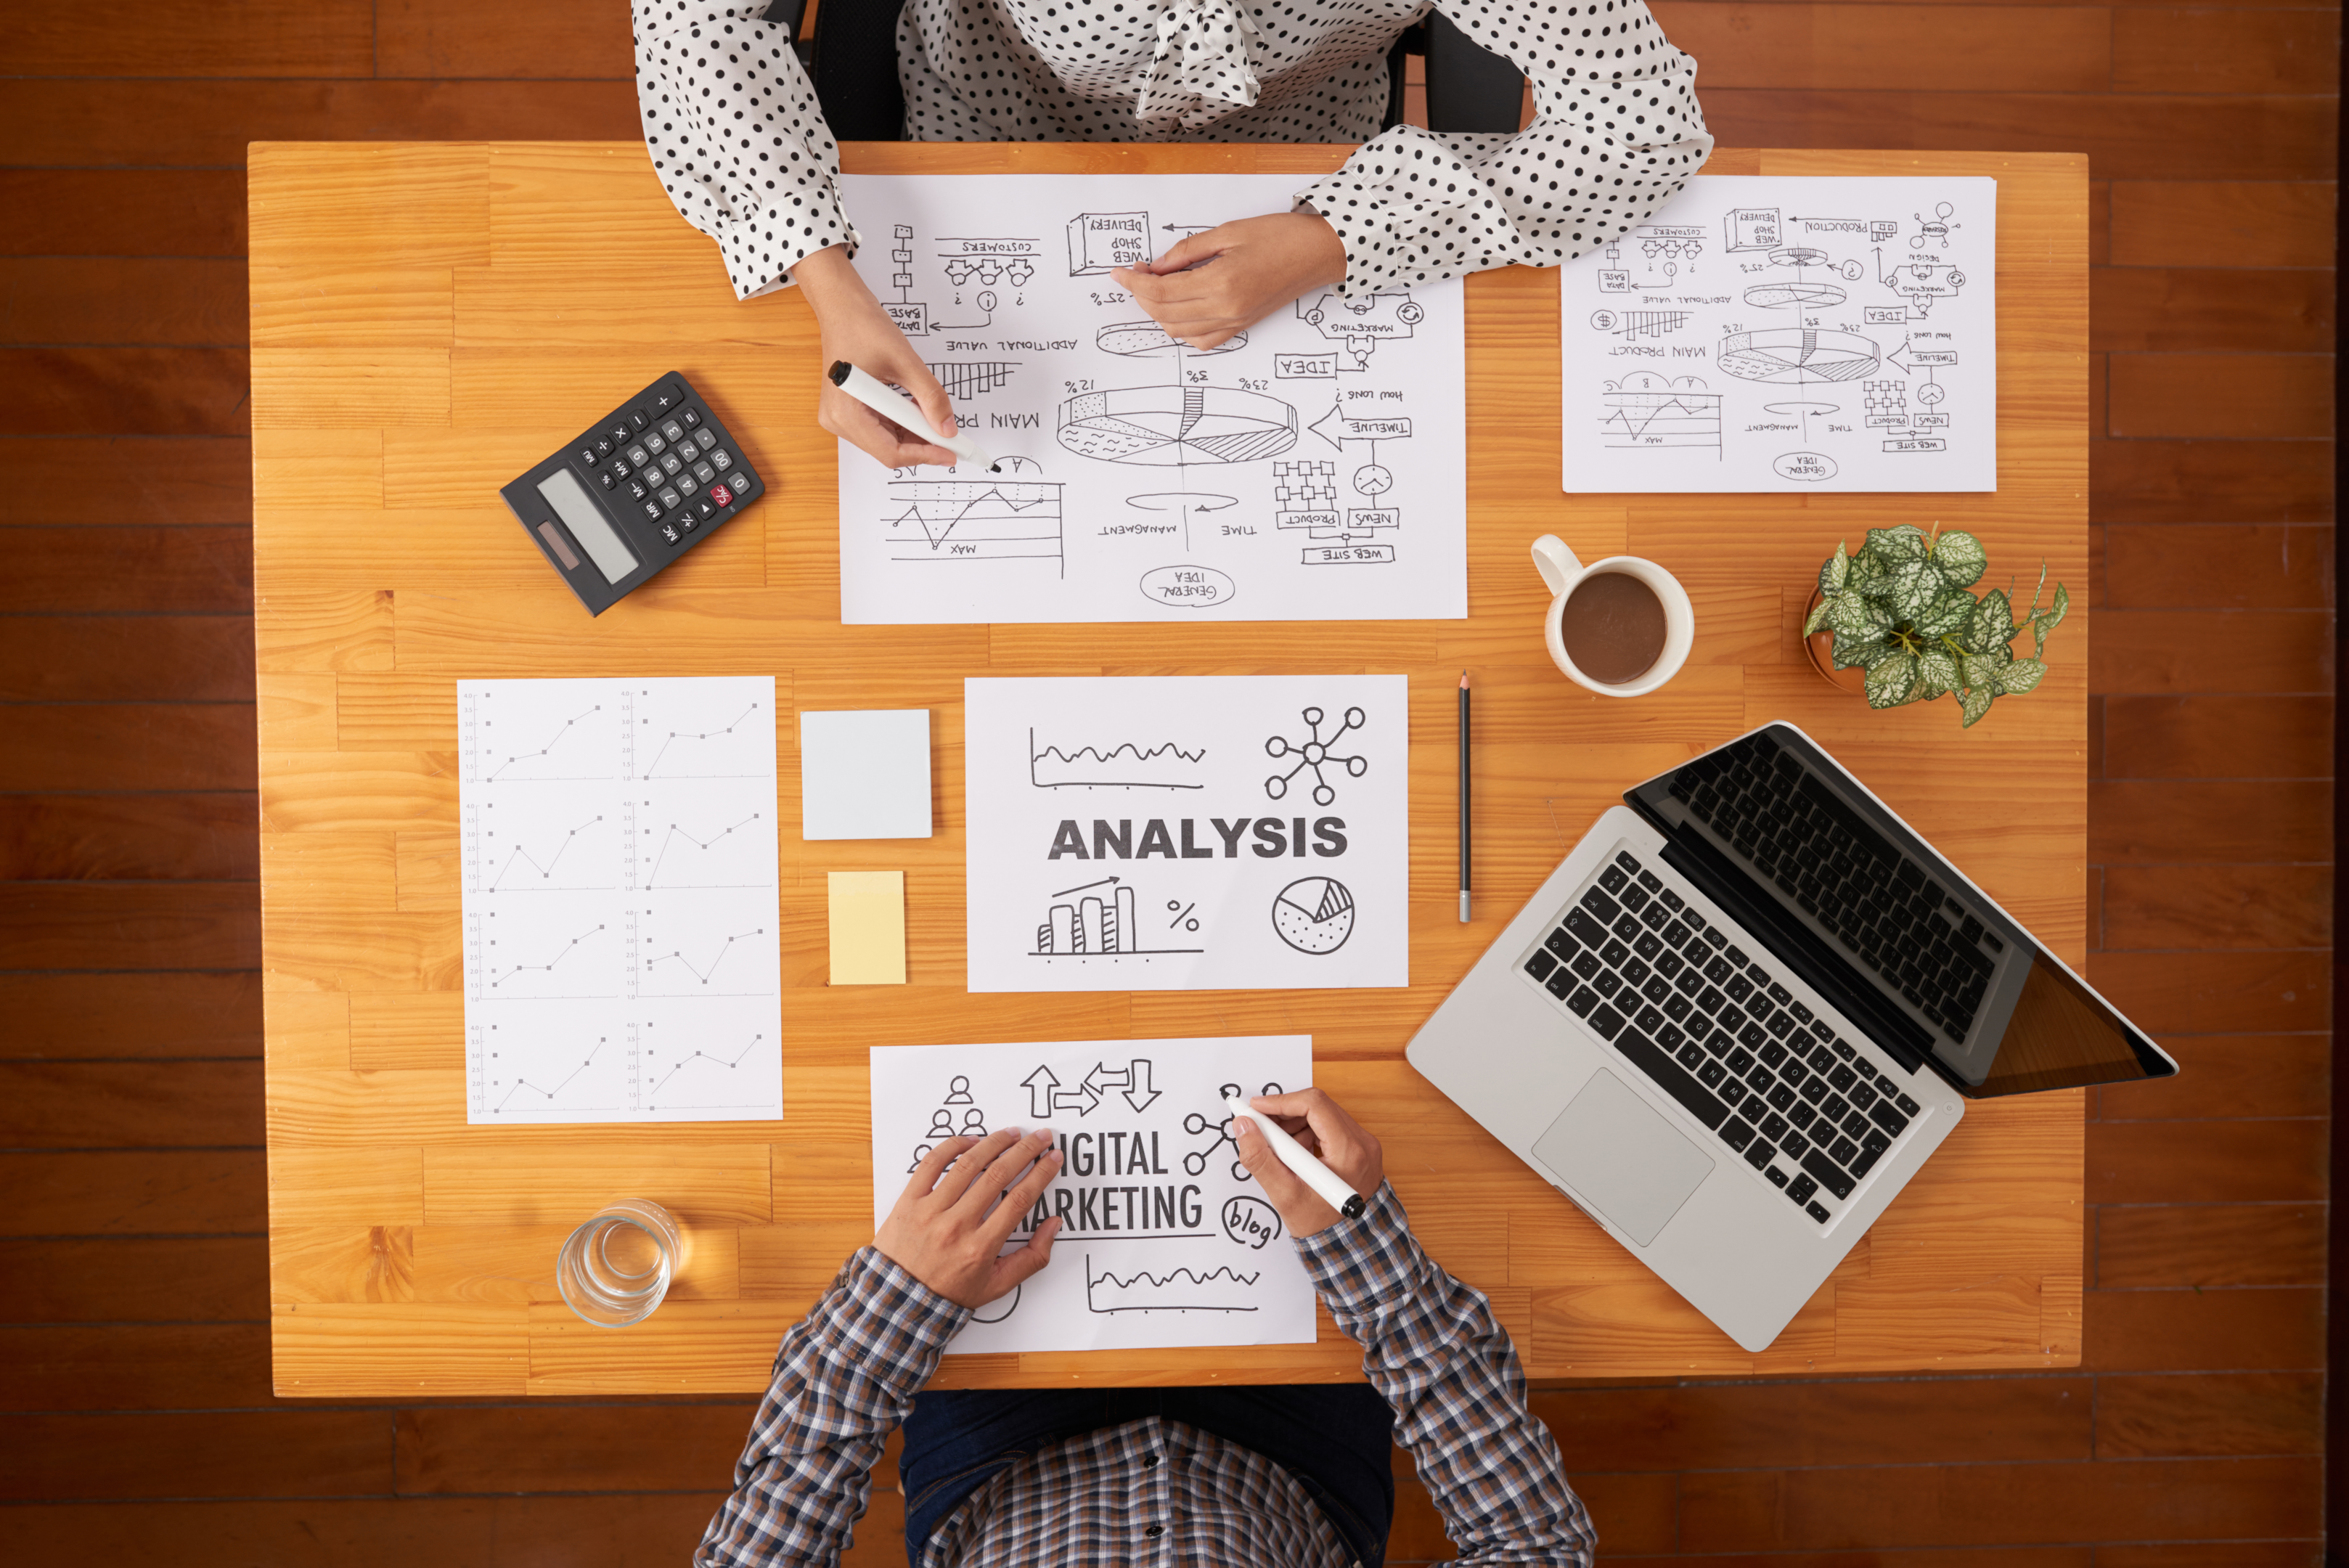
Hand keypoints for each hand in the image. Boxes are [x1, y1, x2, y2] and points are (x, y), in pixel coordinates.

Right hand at [794, 245, 961, 468]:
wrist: (843, 307)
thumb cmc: (863, 326)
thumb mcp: (906, 362)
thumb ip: (930, 397)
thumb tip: (947, 427)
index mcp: (846, 412)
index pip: (891, 451)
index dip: (925, 454)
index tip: (951, 453)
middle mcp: (837, 420)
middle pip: (888, 450)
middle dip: (922, 445)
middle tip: (952, 439)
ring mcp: (840, 417)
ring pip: (885, 441)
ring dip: (913, 433)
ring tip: (935, 418)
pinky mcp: (847, 411)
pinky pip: (880, 428)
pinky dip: (902, 423)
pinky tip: (917, 410)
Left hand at [874, 1127, 1063, 1307]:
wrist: (899, 1300)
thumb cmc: (948, 1293)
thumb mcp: (997, 1286)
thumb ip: (1032, 1258)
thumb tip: (1053, 1224)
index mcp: (980, 1247)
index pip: (1019, 1199)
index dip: (1041, 1174)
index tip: (1053, 1159)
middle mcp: (956, 1226)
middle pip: (998, 1175)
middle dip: (1026, 1150)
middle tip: (1040, 1137)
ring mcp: (931, 1211)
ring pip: (968, 1165)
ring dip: (994, 1143)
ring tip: (1011, 1134)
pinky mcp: (910, 1201)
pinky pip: (932, 1164)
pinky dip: (952, 1146)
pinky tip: (971, 1141)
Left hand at [1111, 210, 1348, 350]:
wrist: (1319, 253)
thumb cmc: (1282, 237)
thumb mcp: (1228, 232)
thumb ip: (1187, 251)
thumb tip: (1156, 266)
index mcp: (1221, 283)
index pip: (1161, 291)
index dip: (1134, 282)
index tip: (1122, 271)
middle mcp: (1226, 309)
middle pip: (1164, 314)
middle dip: (1142, 296)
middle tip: (1136, 275)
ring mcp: (1234, 322)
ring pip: (1179, 331)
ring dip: (1159, 312)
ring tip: (1155, 288)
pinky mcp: (1241, 326)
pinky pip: (1202, 340)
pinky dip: (1182, 328)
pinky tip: (1179, 307)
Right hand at [1230, 1088, 1383, 1238]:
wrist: (1348, 1246)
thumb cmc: (1321, 1226)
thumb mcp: (1284, 1195)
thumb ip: (1260, 1159)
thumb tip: (1243, 1127)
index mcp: (1350, 1151)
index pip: (1314, 1106)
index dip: (1280, 1102)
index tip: (1255, 1109)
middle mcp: (1363, 1143)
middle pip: (1318, 1107)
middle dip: (1284, 1113)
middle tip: (1260, 1127)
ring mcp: (1364, 1146)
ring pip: (1323, 1115)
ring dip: (1294, 1124)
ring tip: (1277, 1147)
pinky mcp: (1360, 1150)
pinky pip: (1330, 1127)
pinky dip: (1307, 1132)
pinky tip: (1293, 1152)